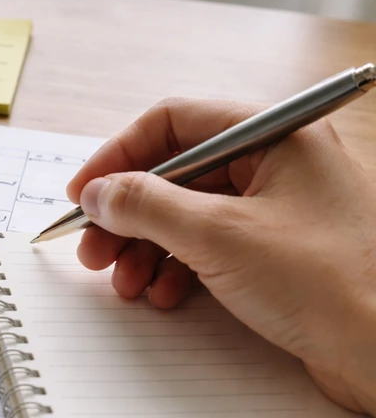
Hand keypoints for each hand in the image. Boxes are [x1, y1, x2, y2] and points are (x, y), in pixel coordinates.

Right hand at [67, 97, 375, 416]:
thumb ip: (147, 205)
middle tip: (92, 249)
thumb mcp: (219, 236)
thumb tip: (98, 192)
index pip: (173, 122)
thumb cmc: (333, 284)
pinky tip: (163, 294)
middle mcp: (277, 163)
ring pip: (188, 213)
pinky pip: (210, 246)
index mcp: (274, 135)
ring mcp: (279, 210)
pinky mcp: (279, 253)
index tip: (83, 193)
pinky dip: (176, 268)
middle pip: (175, 172)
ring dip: (145, 246)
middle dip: (127, 213)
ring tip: (124, 281)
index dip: (118, 156)